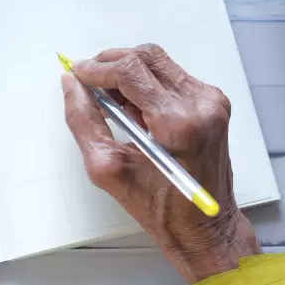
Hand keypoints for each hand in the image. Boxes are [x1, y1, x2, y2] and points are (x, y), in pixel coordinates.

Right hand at [61, 44, 259, 281]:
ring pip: (158, 63)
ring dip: (128, 73)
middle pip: (146, 57)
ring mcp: (210, 101)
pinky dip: (146, 84)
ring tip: (112, 102)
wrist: (205, 227)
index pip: (130, 71)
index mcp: (178, 124)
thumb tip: (71, 85)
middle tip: (88, 82)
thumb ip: (83, 121)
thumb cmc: (160, 209)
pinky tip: (135, 109)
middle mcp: (201, 105)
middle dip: (110, 63)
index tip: (77, 74)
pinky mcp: (213, 103)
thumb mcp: (107, 168)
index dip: (97, 69)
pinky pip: (171, 76)